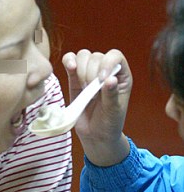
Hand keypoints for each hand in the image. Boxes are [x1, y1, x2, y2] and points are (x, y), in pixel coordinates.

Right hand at [62, 49, 132, 164]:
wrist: (95, 135)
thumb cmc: (109, 123)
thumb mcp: (114, 112)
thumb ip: (111, 95)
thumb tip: (110, 79)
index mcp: (121, 76)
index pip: (115, 56)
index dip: (106, 63)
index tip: (100, 80)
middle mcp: (106, 71)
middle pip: (96, 56)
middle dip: (91, 72)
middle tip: (91, 91)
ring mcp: (90, 73)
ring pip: (83, 56)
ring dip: (81, 70)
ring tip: (83, 88)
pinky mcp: (75, 78)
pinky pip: (70, 60)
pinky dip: (68, 61)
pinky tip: (70, 68)